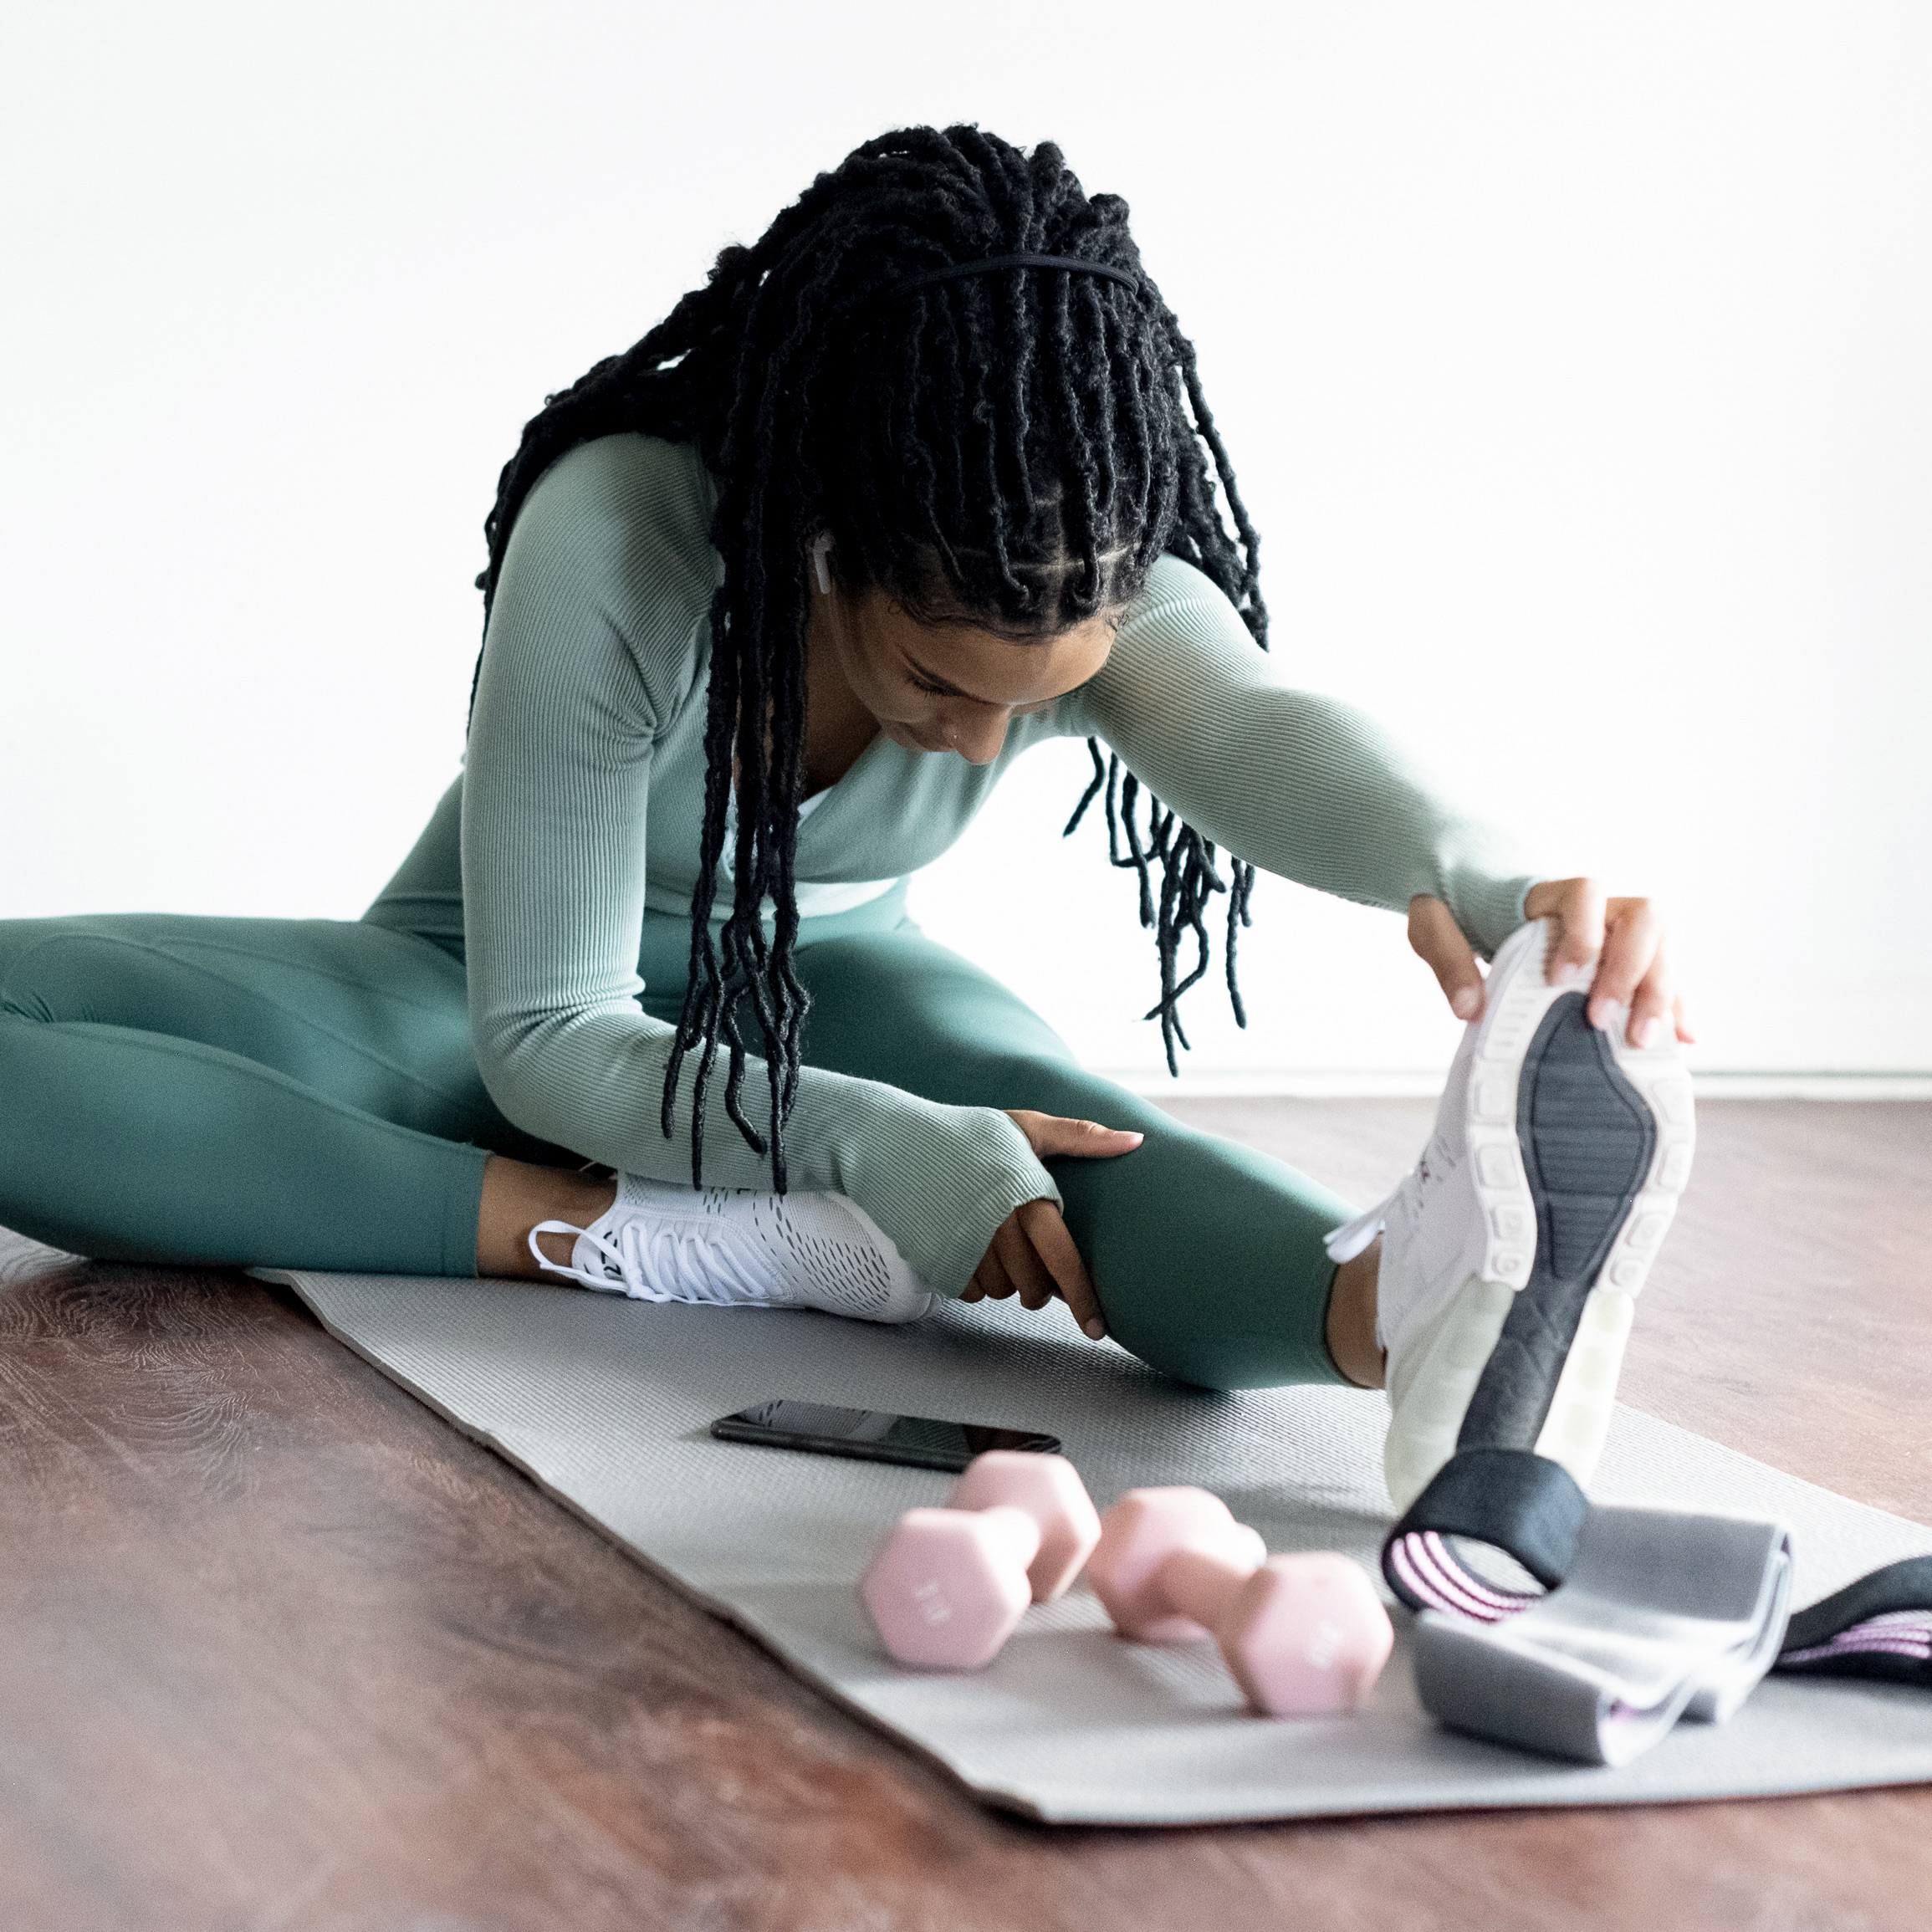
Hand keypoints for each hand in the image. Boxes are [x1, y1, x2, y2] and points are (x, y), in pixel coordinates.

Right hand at [958, 1110, 1142, 1339]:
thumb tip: (1136, 1140)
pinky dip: (975, 1282)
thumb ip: (1081, 1137)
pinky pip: (970, 1292)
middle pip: (1033, 1287)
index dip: (1082, 1298)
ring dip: (1005, 1281)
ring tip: (996, 1248)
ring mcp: (965, 1246)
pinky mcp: (938, 1259)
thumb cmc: (968, 1133)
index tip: (1097, 1328)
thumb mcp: (1027, 1127)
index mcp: (1027, 1197)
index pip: (1063, 1261)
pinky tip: (971, 1253)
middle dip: (1038, 1287)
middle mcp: (998, 1226)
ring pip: (1001, 1292)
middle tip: (1031, 1262)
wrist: (898, 1142)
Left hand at [1407, 880, 1694, 1046]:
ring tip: (1640, 1041)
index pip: (1585, 892)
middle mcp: (1593, 905)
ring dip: (1661, 992)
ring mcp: (1613, 930)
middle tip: (1601, 1020)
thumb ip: (1447, 958)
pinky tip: (1681, 1039)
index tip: (1560, 978)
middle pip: (1643, 918)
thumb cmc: (1451, 903)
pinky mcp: (1620, 958)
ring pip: (1663, 945)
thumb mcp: (1432, 923)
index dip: (1583, 933)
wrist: (1466, 890)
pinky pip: (1661, 975)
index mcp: (1544, 893)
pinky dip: (1674, 1004)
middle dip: (1633, 971)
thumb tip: (1468, 1007)